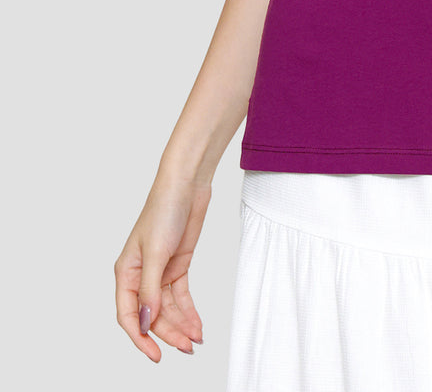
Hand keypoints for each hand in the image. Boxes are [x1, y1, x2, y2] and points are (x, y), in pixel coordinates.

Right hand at [114, 175, 210, 360]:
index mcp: (125, 272)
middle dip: (168, 334)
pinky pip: (181, 297)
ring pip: (167, 309)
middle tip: (186, 349)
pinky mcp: (178, 265)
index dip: (140, 337)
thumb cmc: (164, 210)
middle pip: (151, 315)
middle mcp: (140, 275)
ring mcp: (160, 271)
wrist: (187, 185)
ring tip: (195, 340)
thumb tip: (146, 320)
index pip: (128, 314)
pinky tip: (197, 325)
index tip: (155, 355)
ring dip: (180, 325)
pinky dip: (189, 312)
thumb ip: (150, 288)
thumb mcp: (156, 252)